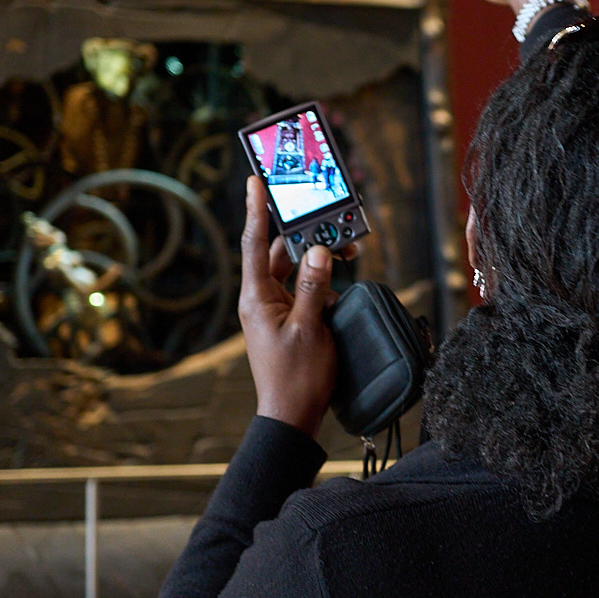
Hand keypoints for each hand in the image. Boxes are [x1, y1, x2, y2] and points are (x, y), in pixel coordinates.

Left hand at [238, 175, 338, 436]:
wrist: (293, 416)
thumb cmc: (297, 378)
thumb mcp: (310, 328)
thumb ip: (313, 286)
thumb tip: (317, 250)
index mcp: (257, 297)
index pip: (254, 244)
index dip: (256, 210)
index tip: (255, 181)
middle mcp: (262, 299)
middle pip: (280, 253)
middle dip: (305, 236)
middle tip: (331, 221)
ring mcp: (275, 310)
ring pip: (295, 270)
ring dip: (318, 259)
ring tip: (344, 250)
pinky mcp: (289, 321)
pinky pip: (304, 290)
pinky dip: (321, 282)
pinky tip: (339, 285)